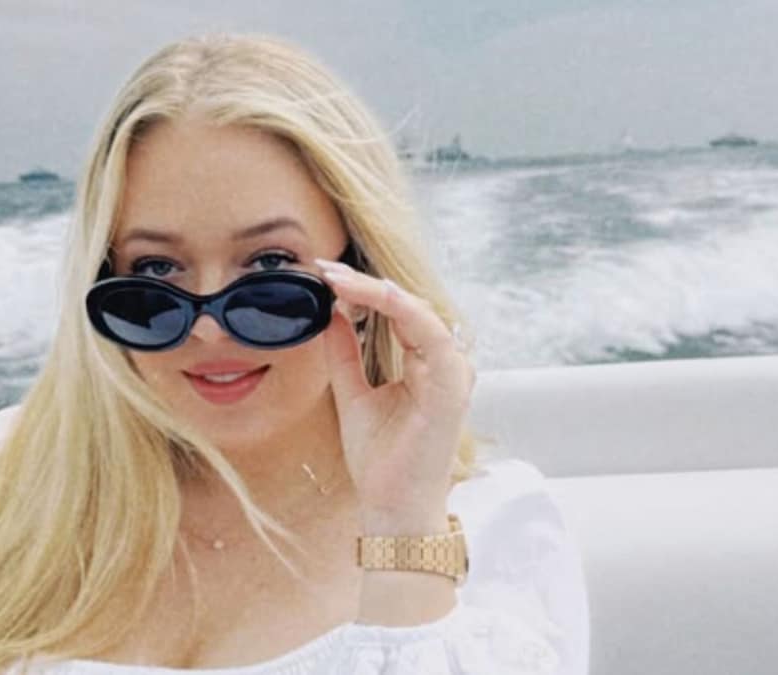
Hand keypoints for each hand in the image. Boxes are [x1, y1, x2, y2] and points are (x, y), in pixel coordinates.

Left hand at [312, 258, 475, 527]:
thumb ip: (345, 354)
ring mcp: (452, 374)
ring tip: (339, 278)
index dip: (362, 290)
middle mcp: (444, 364)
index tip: (325, 275)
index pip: (396, 312)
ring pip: (419, 313)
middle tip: (325, 267)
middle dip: (365, 283)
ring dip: (379, 291)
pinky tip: (376, 295)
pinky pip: (432, 337)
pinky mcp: (452, 389)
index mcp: (426, 363)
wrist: (391, 506)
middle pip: (407, 306)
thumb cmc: (380, 458)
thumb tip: (332, 313)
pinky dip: (405, 312)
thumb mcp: (352, 394)